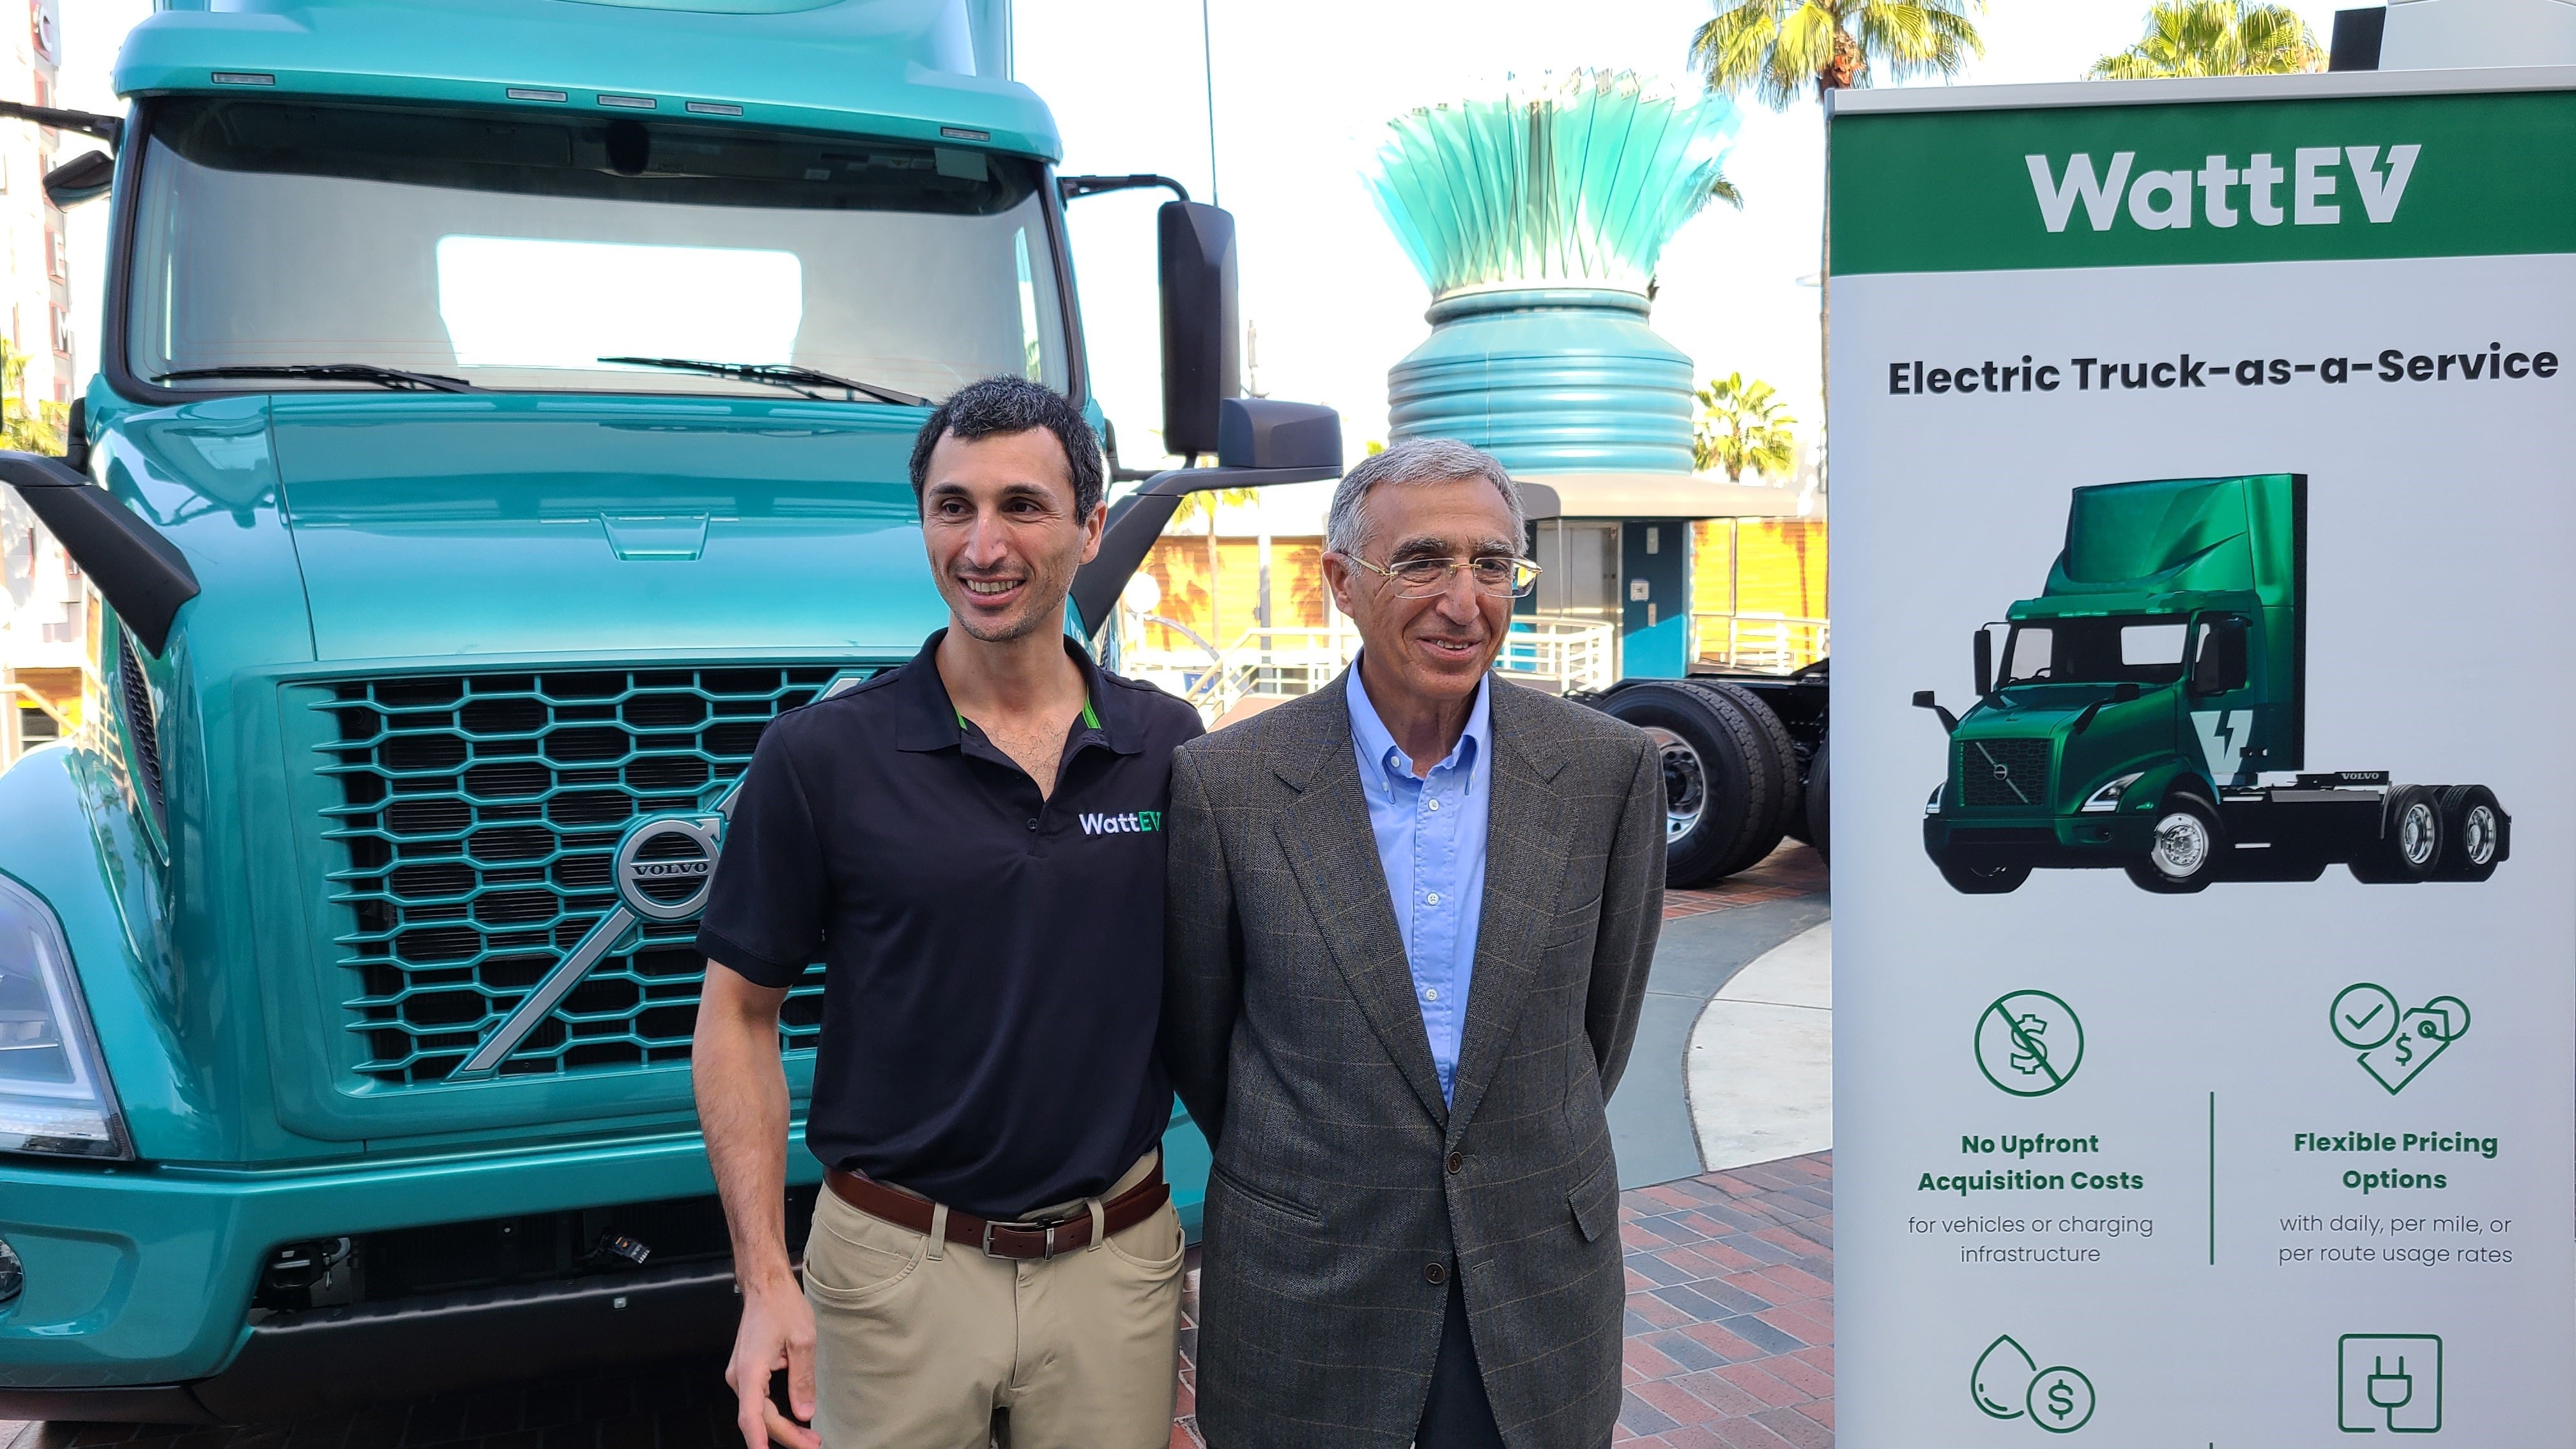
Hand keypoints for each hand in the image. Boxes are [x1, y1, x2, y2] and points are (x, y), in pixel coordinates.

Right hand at [727, 1277, 818, 1448]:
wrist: (766, 1287)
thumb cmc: (783, 1307)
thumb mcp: (803, 1342)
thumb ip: (803, 1381)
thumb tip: (805, 1413)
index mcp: (750, 1371)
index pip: (752, 1417)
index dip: (760, 1442)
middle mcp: (739, 1377)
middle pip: (760, 1418)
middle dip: (786, 1435)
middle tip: (813, 1444)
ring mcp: (740, 1375)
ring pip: (759, 1412)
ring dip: (782, 1427)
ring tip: (809, 1438)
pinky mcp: (746, 1373)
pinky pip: (758, 1401)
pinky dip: (775, 1414)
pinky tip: (794, 1419)